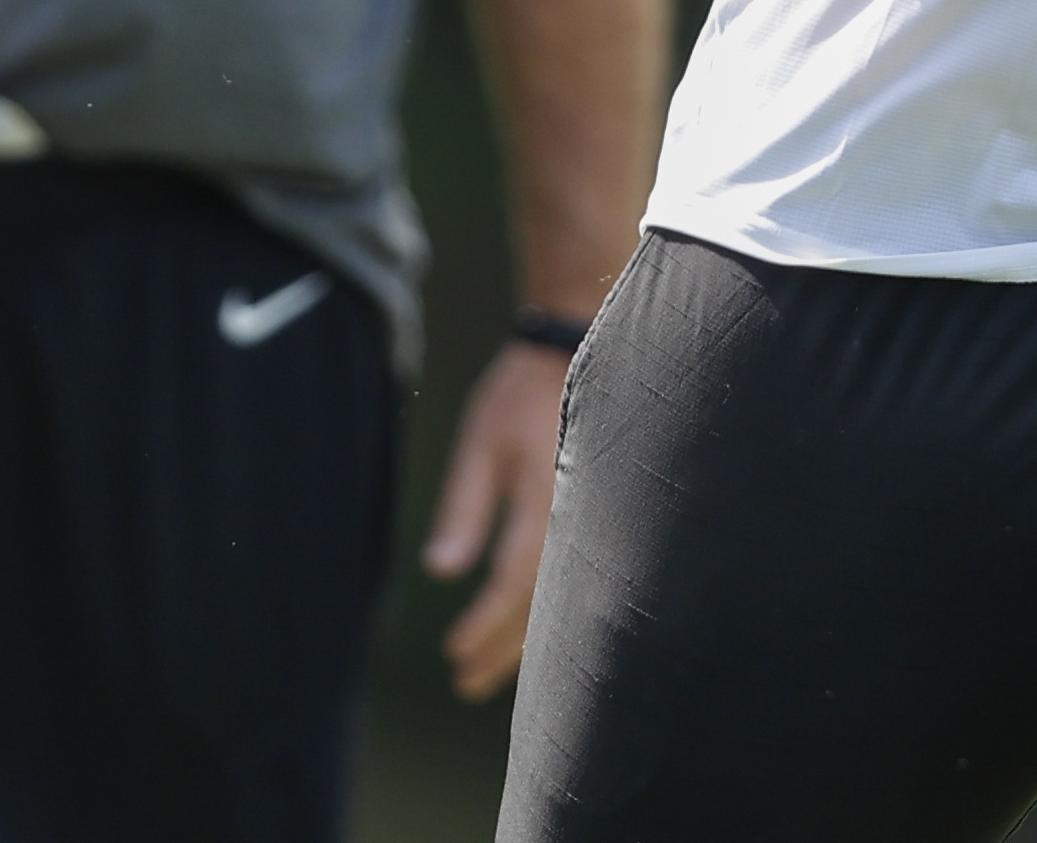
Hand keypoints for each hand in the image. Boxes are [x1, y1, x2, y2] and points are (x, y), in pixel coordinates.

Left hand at [420, 335, 573, 701]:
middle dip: (503, 650)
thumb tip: (441, 570)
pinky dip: (547, 612)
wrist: (578, 351)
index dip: (485, 623)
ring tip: (487, 673)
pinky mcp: (596, 516)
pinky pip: (574, 577)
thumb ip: (464, 506)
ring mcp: (593, 518)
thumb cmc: (522, 392)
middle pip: (543, 604)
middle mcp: (577, 516)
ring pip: (562, 597)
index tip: (453, 652)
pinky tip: (528, 632)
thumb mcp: (481, 442)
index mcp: (548, 496)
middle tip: (464, 684)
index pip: (515, 579)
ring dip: (526, 640)